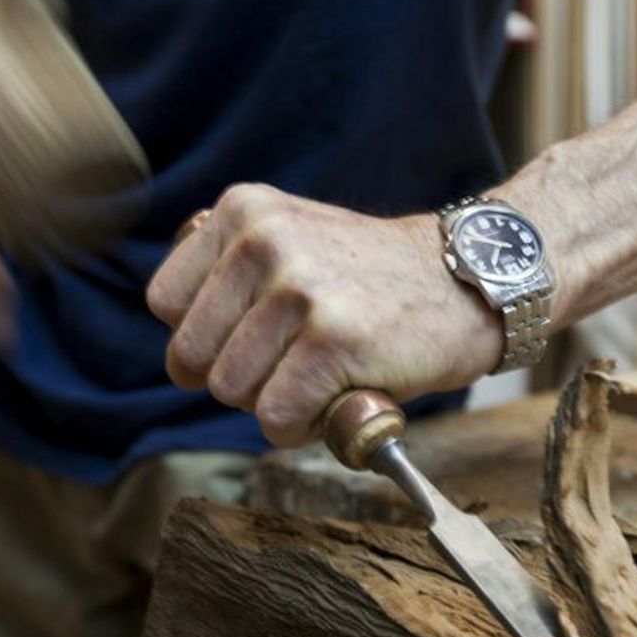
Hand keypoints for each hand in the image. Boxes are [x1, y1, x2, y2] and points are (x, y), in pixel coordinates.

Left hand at [147, 183, 503, 446]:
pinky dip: (303, 426)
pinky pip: (276, 418)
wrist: (471, 280)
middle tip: (293, 364)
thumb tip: (179, 360)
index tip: (252, 340)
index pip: (166, 305)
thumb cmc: (373, 280)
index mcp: (241, 210)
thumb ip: (228, 277)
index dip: (205, 339)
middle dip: (238, 378)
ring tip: (321, 376)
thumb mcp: (289, 240)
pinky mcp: (333, 340)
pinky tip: (338, 397)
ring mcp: (298, 289)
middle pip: (192, 356)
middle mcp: (263, 240)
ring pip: (231, 391)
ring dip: (273, 404)